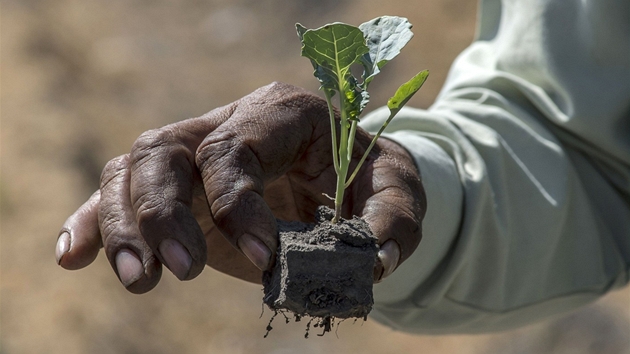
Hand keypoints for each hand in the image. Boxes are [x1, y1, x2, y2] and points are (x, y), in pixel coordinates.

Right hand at [56, 82, 425, 292]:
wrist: (344, 178)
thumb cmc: (367, 177)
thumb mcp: (397, 189)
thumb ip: (393, 221)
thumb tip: (374, 265)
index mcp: (279, 113)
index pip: (235, 150)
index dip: (237, 204)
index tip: (263, 258)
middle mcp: (226, 124)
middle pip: (166, 151)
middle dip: (163, 213)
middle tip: (182, 272)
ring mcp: (195, 153)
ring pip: (133, 169)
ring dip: (124, 225)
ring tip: (140, 282)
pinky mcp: (180, 187)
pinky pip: (121, 192)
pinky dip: (95, 222)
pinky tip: (73, 257)